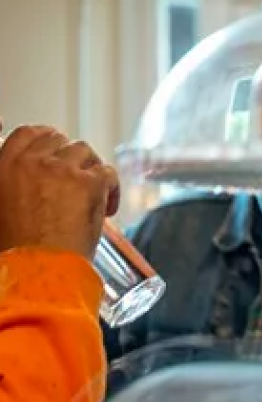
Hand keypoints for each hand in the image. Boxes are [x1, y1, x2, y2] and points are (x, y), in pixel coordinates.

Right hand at [0, 122, 121, 257]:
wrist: (40, 268)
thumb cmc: (21, 250)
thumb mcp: (3, 209)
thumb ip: (13, 186)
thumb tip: (30, 185)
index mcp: (5, 165)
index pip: (28, 133)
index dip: (46, 139)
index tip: (57, 151)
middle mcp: (33, 162)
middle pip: (60, 140)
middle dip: (72, 158)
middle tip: (79, 181)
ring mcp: (62, 169)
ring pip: (86, 152)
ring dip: (92, 171)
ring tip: (93, 196)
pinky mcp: (89, 182)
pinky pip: (108, 172)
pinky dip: (112, 189)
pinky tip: (107, 208)